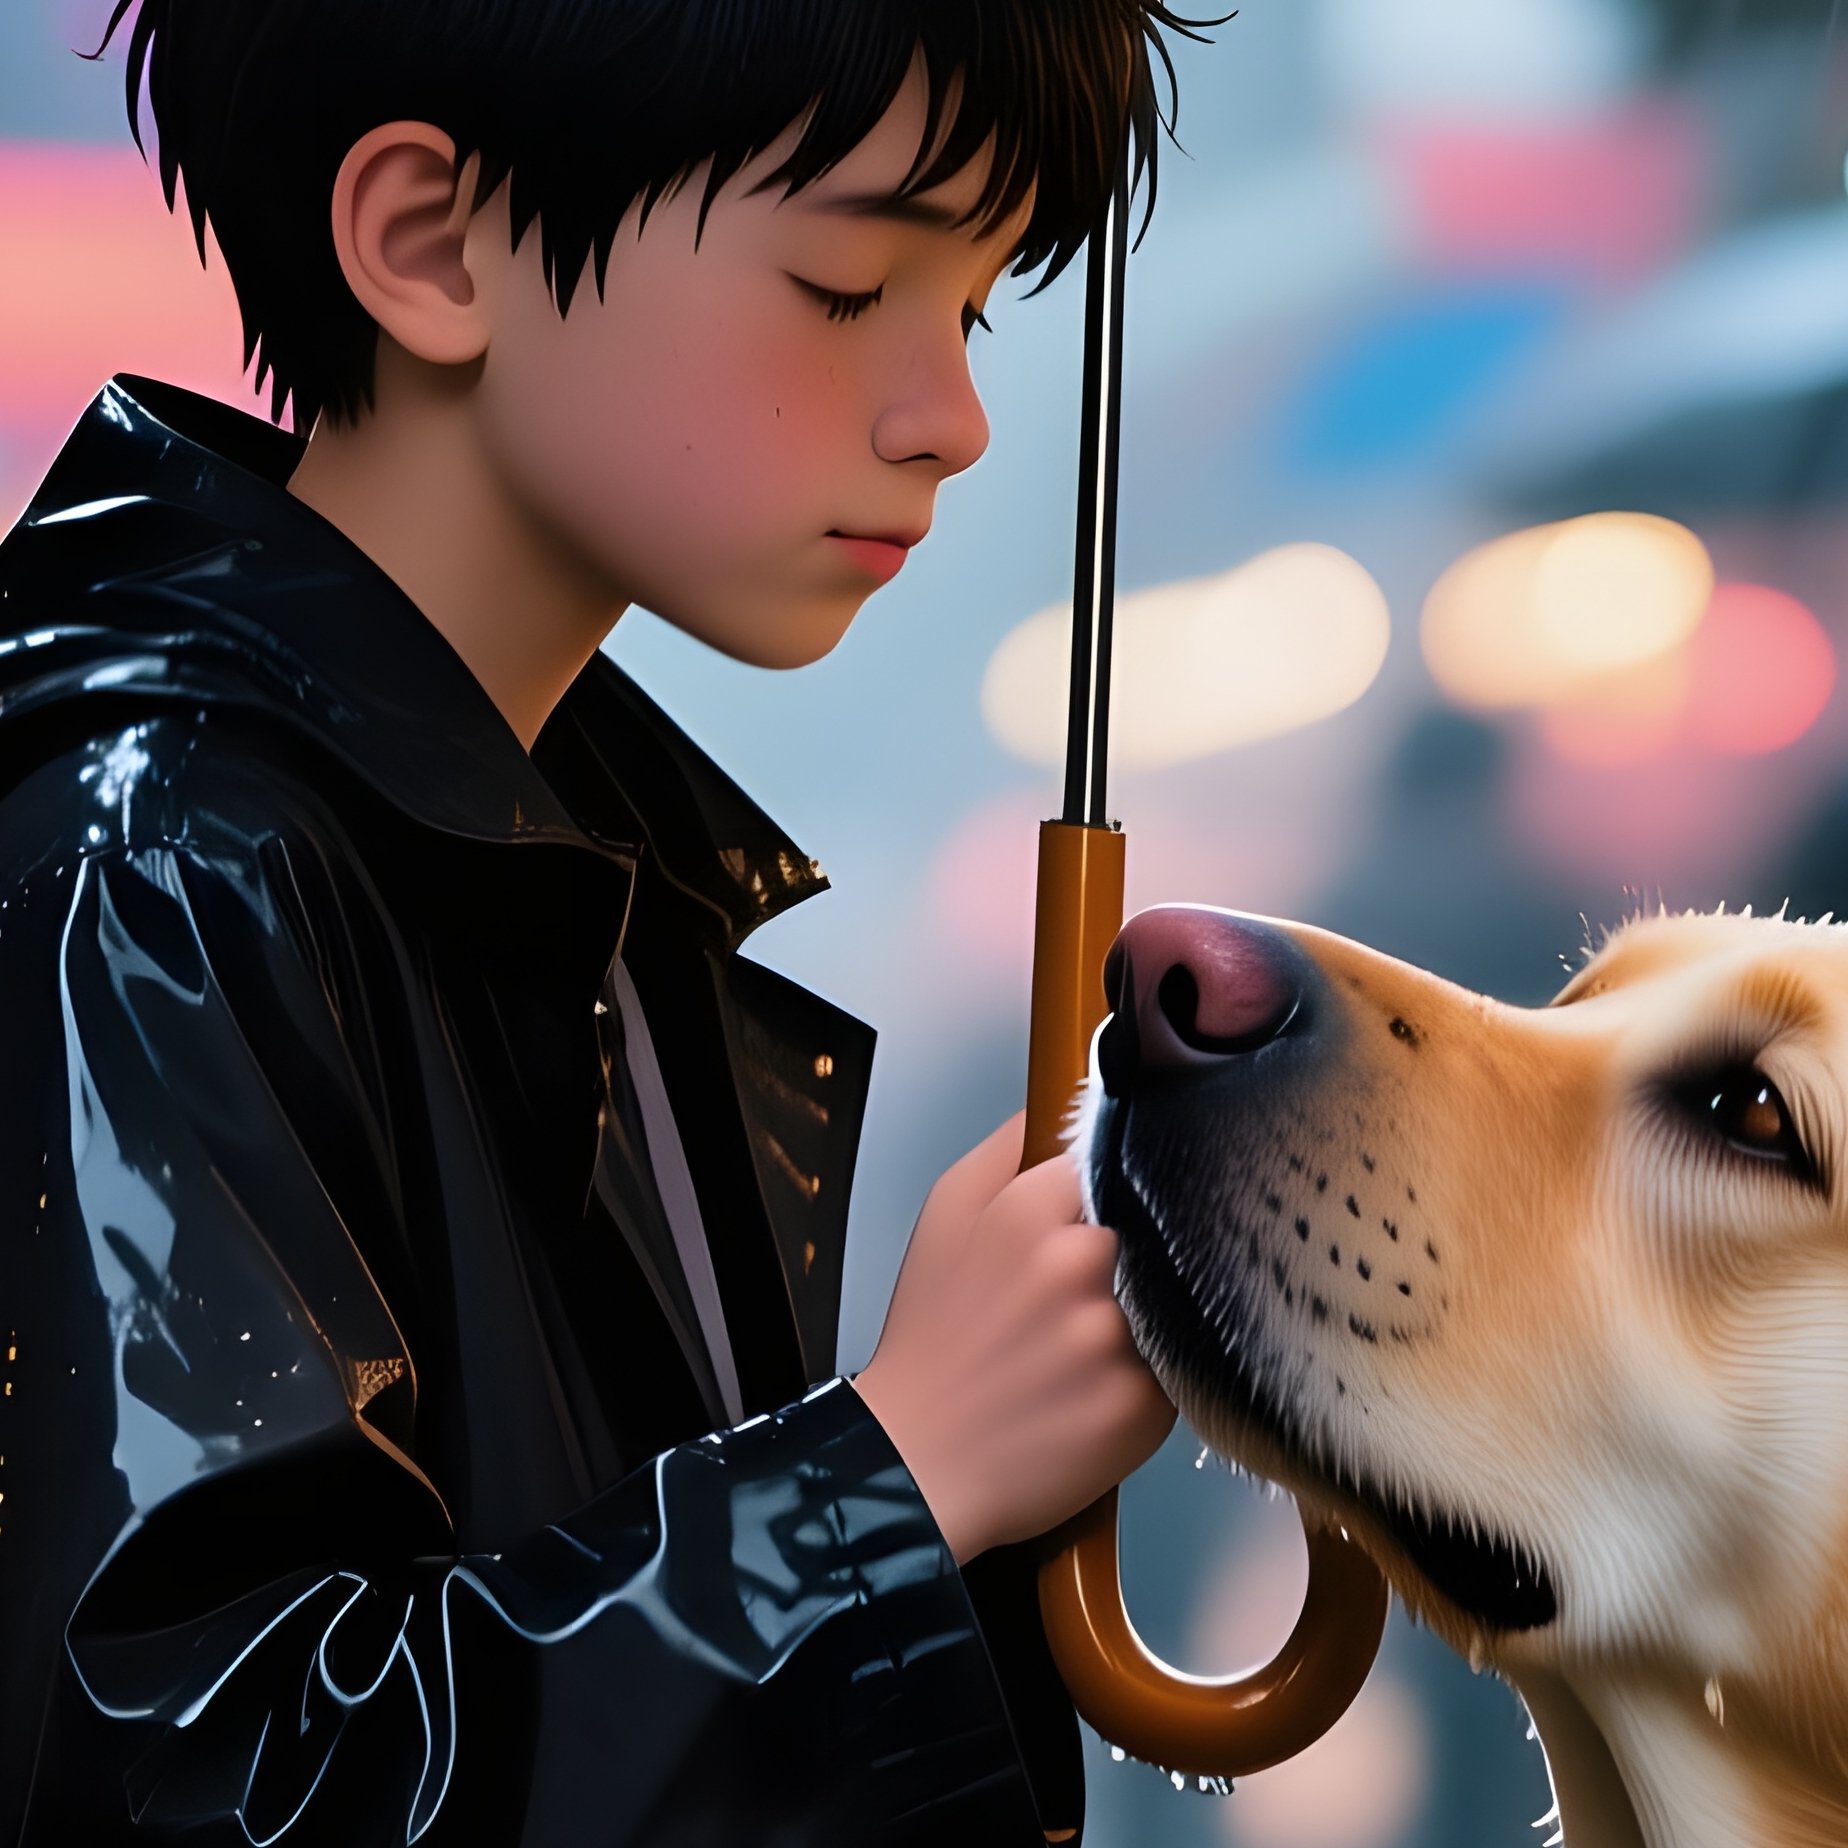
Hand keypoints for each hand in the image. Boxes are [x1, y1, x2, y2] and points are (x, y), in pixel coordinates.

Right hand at [850, 1109, 1175, 1565]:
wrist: (916, 1460)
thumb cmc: (931, 1335)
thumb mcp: (944, 1211)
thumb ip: (1007, 1145)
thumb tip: (1060, 1104)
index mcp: (1029, 1209)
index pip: (1117, 1162)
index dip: (1114, 1188)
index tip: (1105, 1212)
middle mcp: (1079, 1264)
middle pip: (1151, 1227)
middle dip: (1134, 1251)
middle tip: (1099, 1284)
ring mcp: (1115, 1336)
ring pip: (1173, 1294)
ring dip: (1153, 1309)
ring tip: (1101, 1337)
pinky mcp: (1142, 1405)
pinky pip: (1180, 1363)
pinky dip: (1159, 1371)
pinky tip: (1109, 1382)